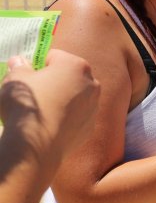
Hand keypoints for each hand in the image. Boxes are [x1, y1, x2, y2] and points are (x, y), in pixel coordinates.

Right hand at [1, 52, 100, 173]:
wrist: (37, 146)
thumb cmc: (26, 105)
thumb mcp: (14, 79)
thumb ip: (19, 66)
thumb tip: (20, 61)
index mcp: (76, 66)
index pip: (53, 57)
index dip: (37, 65)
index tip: (26, 75)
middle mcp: (91, 84)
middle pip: (68, 76)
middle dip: (52, 81)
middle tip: (33, 93)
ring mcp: (94, 107)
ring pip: (74, 97)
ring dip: (60, 100)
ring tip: (40, 111)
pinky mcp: (90, 127)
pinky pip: (75, 117)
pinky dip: (64, 119)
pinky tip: (48, 126)